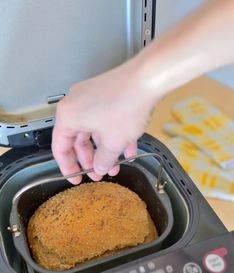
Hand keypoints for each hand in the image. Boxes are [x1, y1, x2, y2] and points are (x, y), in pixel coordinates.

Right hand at [52, 57, 157, 183]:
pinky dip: (114, 135)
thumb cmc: (126, 106)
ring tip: (116, 165)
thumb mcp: (113, 142)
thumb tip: (99, 169)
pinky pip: (105, 120)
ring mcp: (90, 97)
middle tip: (98, 174)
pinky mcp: (105, 94)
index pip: (60, 147)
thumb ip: (103, 160)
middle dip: (90, 159)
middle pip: (77, 139)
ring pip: (94, 131)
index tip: (75, 178)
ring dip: (105, 150)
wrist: (148, 78)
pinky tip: (128, 149)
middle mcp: (75, 104)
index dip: (67, 167)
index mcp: (68, 115)